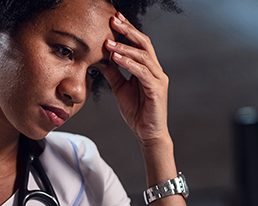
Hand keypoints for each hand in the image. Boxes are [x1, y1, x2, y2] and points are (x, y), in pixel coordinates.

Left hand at [102, 12, 169, 145]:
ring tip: (109, 43)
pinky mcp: (156, 90)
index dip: (128, 30)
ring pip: (144, 56)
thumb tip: (100, 59)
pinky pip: (142, 72)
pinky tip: (116, 59)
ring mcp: (158, 80)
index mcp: (149, 68)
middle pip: (144, 44)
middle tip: (113, 20)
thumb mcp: (120, 88)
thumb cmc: (137, 112)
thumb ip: (113, 72)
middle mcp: (156, 71)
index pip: (140, 44)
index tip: (114, 18)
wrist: (147, 133)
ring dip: (125, 48)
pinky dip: (129, 64)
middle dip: (128, 31)